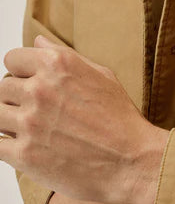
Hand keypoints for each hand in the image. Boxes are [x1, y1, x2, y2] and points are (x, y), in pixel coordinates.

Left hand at [0, 35, 168, 203]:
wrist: (131, 161)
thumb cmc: (120, 118)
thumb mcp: (101, 75)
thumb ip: (63, 55)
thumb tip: (37, 41)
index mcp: (57, 64)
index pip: (12, 59)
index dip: (22, 73)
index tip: (32, 86)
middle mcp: (40, 89)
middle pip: (1, 88)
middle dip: (16, 99)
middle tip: (38, 113)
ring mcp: (30, 123)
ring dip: (10, 123)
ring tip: (33, 131)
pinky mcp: (24, 155)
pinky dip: (8, 147)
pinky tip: (28, 148)